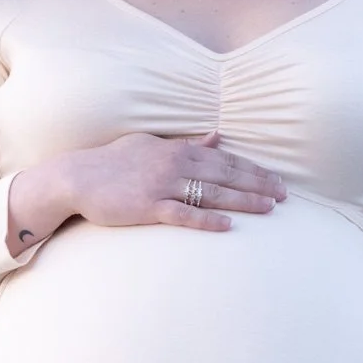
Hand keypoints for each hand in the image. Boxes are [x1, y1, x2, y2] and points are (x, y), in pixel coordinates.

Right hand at [68, 131, 285, 231]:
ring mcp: (162, 186)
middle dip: (258, 184)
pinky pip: (183, 214)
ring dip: (243, 200)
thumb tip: (216, 137)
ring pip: (212, 193)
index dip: (253, 170)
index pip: (225, 159)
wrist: (77, 176)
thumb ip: (187, 143)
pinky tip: (227, 225)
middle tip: (285, 195)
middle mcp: (175, 165)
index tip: (276, 179)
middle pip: (226, 175)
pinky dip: (206, 220)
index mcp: (178, 150)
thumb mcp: (152, 144)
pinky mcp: (148, 208)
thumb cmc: (114, 161)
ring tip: (268, 207)